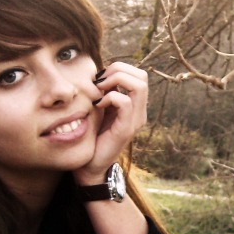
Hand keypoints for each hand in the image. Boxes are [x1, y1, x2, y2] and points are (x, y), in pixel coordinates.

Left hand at [75, 62, 147, 185]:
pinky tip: (97, 105)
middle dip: (118, 70)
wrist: (90, 165)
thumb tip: (98, 73)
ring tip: (99, 89)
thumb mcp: (100, 109)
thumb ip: (104, 93)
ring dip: (116, 81)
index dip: (120, 69)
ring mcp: (135, 121)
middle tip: (99, 81)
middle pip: (142, 76)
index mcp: (135, 106)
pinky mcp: (126, 129)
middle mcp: (140, 112)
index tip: (100, 78)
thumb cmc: (93, 136)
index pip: (139, 75)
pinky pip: (126, 102)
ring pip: (139, 86)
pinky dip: (109, 97)